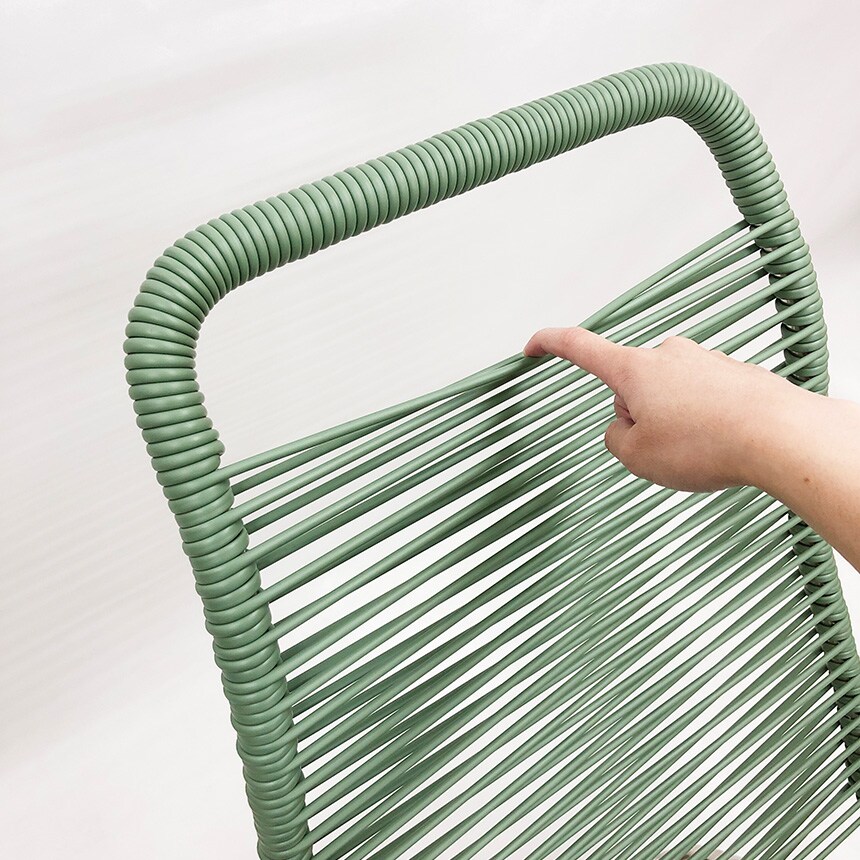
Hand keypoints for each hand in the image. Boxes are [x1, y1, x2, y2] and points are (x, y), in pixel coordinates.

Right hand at [522, 327, 801, 492]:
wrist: (780, 436)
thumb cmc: (710, 443)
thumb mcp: (638, 457)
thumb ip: (616, 440)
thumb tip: (627, 427)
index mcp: (634, 369)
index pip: (579, 347)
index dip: (550, 344)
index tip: (533, 345)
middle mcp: (668, 356)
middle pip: (630, 386)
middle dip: (635, 416)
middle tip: (660, 448)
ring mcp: (703, 362)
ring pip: (667, 396)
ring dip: (671, 421)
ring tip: (698, 448)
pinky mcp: (732, 375)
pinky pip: (701, 400)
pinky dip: (702, 421)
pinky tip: (721, 442)